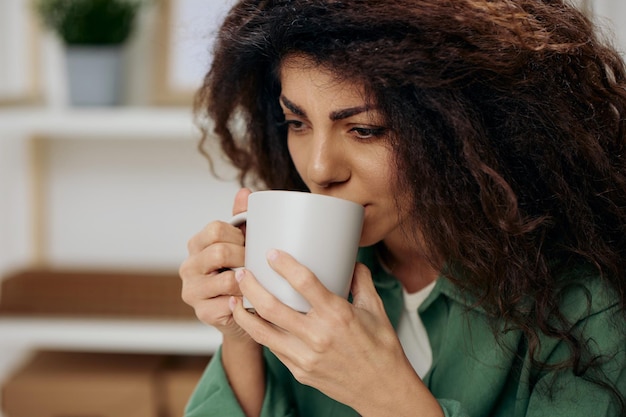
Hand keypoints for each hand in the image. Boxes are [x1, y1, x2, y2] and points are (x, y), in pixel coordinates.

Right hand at [179, 188, 250, 340]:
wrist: (244, 313)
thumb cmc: (242, 273)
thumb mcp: (242, 244)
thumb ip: (241, 218)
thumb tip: (244, 192)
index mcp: (196, 245)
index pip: (215, 230)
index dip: (238, 235)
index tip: (249, 244)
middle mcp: (188, 267)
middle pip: (219, 252)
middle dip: (244, 257)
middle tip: (256, 264)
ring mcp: (192, 291)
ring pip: (226, 279)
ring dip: (247, 281)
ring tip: (255, 282)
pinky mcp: (202, 313)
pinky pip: (228, 303)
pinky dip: (244, 301)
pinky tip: (249, 301)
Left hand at [230, 250, 440, 415]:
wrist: (382, 390)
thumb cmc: (382, 349)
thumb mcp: (376, 309)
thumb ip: (360, 281)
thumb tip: (350, 262)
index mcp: (338, 315)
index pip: (304, 283)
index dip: (284, 265)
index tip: (272, 253)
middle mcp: (318, 336)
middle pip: (272, 307)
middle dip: (251, 286)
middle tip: (242, 272)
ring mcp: (306, 357)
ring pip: (262, 331)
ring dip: (243, 312)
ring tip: (234, 297)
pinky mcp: (300, 371)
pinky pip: (273, 348)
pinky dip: (259, 332)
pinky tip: (252, 321)